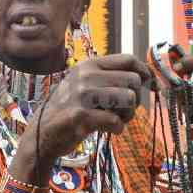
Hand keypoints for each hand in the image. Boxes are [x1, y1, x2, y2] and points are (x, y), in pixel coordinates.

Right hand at [19, 54, 150, 168]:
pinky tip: (107, 129)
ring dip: (128, 114)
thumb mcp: (84, 83)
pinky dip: (117, 128)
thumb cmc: (69, 108)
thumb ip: (109, 76)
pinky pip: (116, 121)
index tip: (151, 85)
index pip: (128, 60)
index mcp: (89, 65)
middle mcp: (86, 76)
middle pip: (133, 81)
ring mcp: (82, 95)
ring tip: (116, 119)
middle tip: (122, 110)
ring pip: (129, 99)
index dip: (145, 72)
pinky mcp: (81, 116)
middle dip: (134, 99)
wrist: (42, 131)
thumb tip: (145, 75)